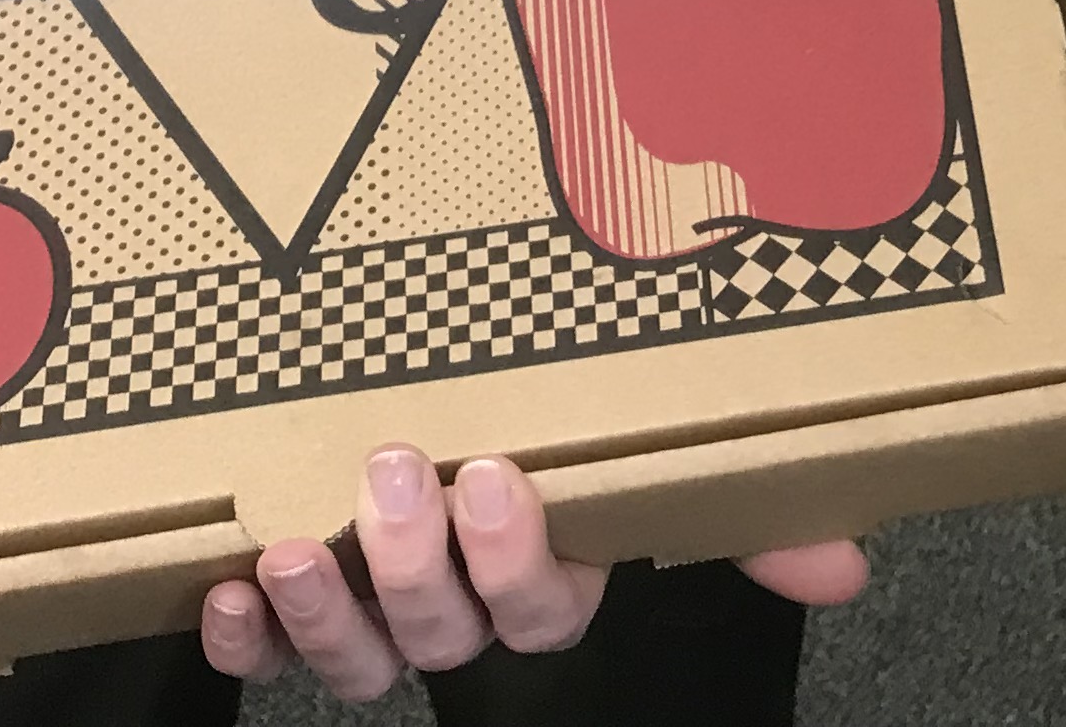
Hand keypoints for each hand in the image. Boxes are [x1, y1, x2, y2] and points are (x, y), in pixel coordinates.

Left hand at [201, 449, 865, 698]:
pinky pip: (267, 652)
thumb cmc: (563, 436)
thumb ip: (746, 513)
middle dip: (415, 564)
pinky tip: (223, 589)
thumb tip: (842, 565)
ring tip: (290, 544)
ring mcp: (374, 612)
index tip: (495, 475)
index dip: (516, 560)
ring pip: (358, 656)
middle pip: (443, 632)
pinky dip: (245, 633)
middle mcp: (461, 608)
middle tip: (397, 472)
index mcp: (547, 576)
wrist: (433, 410)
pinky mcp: (292, 606)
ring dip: (324, 612)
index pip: (544, 608)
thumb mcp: (657, 465)